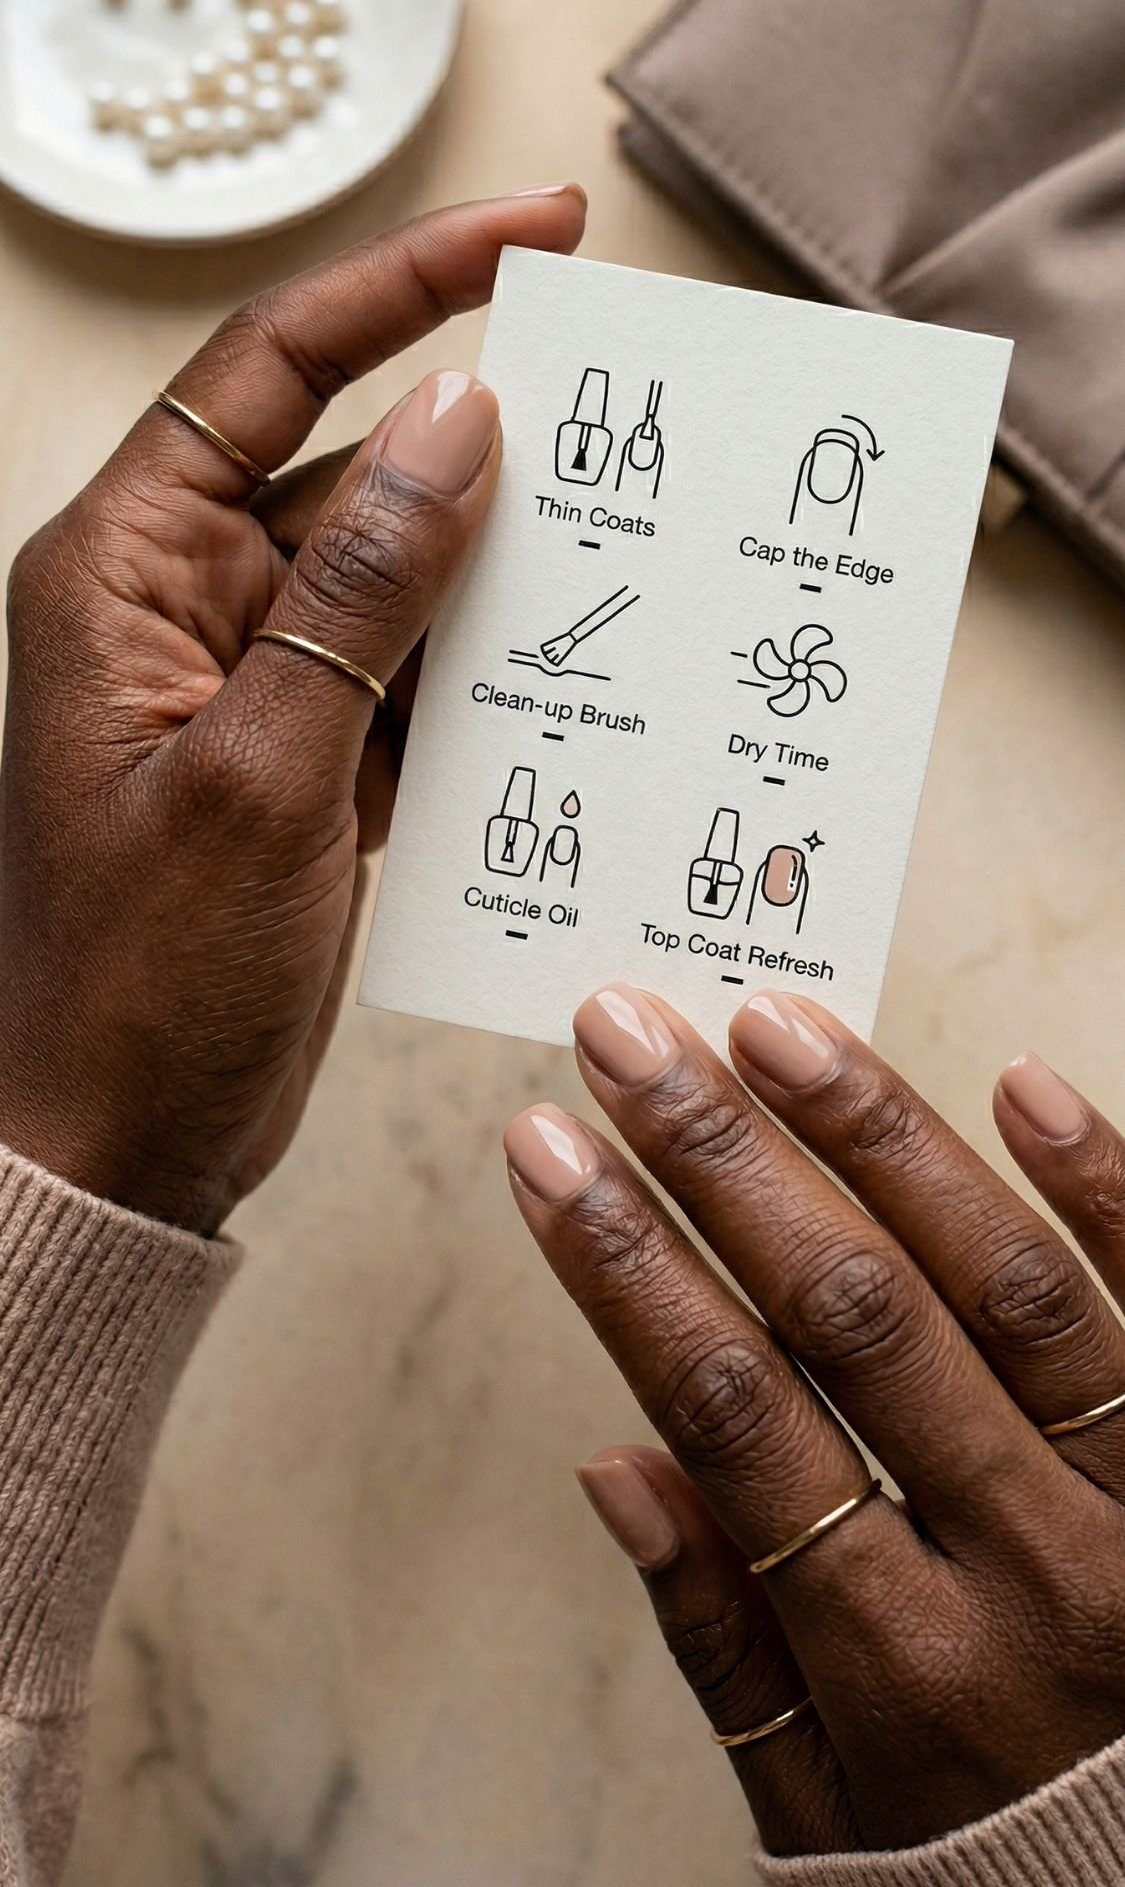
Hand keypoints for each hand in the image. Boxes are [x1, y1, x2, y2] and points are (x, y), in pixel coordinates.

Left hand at [0, 188, 586, 1232]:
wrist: (122, 1146)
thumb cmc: (140, 981)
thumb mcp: (262, 772)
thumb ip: (365, 592)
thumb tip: (457, 422)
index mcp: (125, 568)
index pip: (273, 369)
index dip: (407, 284)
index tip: (537, 233)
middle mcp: (186, 605)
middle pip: (352, 467)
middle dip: (485, 445)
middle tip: (629, 424)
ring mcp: (254, 685)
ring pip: (402, 581)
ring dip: (504, 576)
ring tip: (631, 559)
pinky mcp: (308, 763)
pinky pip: (416, 683)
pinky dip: (493, 683)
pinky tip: (579, 683)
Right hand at [505, 986, 1124, 1856]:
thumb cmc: (996, 1861)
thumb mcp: (821, 1817)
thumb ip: (721, 1642)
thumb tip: (615, 1465)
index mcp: (906, 1666)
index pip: (737, 1416)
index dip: (628, 1268)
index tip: (552, 1150)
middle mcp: (1031, 1570)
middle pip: (854, 1319)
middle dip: (723, 1160)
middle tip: (632, 1036)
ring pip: (1006, 1286)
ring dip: (879, 1137)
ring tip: (777, 1025)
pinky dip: (1100, 1186)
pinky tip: (1019, 1082)